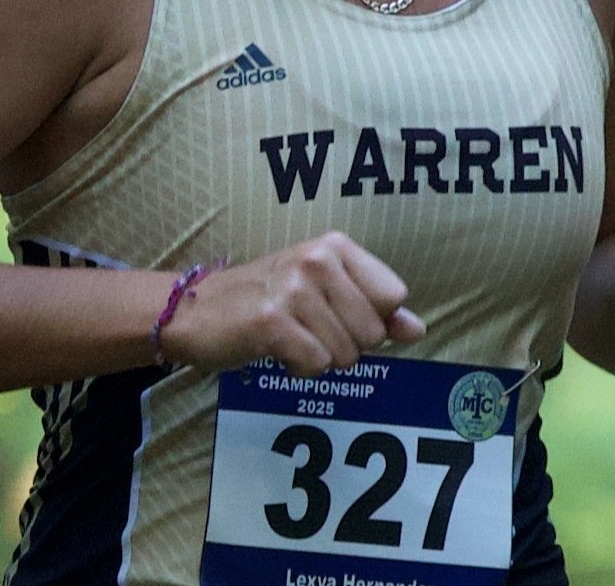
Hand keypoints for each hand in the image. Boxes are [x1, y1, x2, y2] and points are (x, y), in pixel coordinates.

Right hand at [158, 231, 425, 376]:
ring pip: (346, 354)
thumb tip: (417, 329)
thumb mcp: (325, 292)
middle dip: (346, 344)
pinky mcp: (272, 321)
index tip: (337, 312)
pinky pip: (316, 365)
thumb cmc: (268, 299)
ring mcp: (293, 289)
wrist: (197, 310)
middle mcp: (316, 260)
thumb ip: (375, 308)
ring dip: (320, 357)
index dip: (372, 318)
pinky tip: (276, 349)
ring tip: (290, 336)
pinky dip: (298, 368)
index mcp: (335, 246)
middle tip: (307, 327)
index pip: (393, 296)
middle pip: (373, 332)